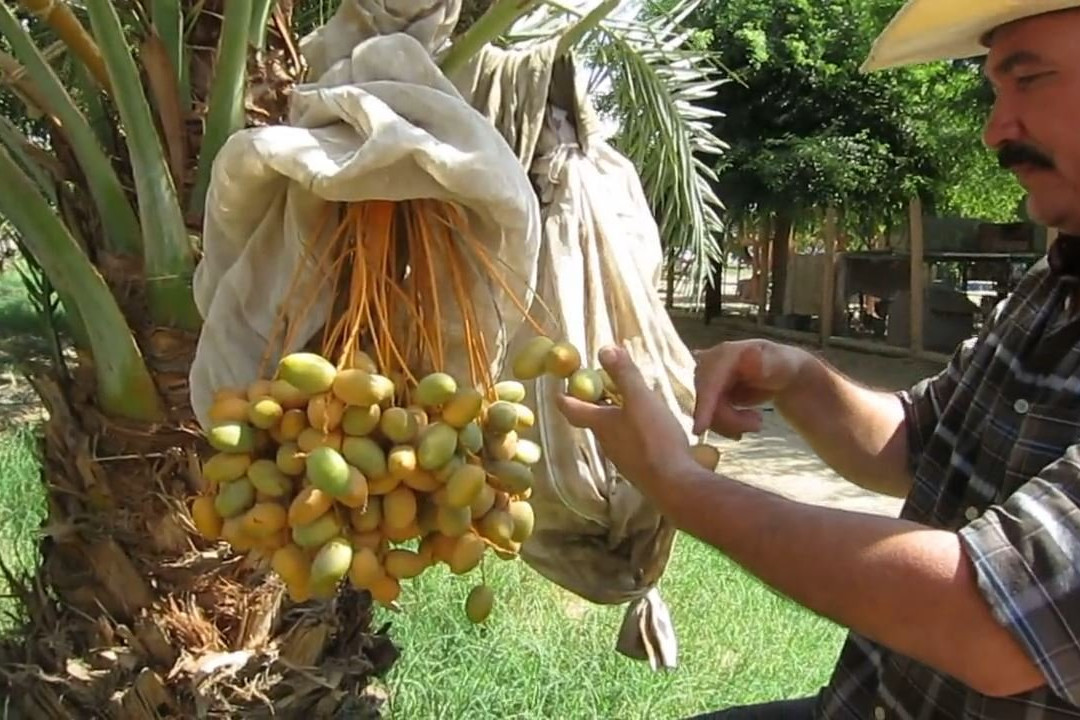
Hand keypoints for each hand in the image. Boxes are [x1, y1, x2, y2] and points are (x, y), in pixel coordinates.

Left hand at [556, 345, 696, 496]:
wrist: (674, 483)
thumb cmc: (654, 439)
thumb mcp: (640, 399)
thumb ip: (623, 374)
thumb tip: (604, 349)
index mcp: (600, 423)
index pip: (571, 408)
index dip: (564, 395)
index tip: (560, 385)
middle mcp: (606, 441)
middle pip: (593, 418)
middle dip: (595, 400)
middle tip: (604, 383)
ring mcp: (622, 457)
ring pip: (613, 430)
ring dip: (616, 414)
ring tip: (631, 400)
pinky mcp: (640, 466)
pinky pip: (630, 442)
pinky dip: (633, 429)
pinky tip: (649, 425)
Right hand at [692, 339, 808, 437]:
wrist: (782, 374)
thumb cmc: (784, 366)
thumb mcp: (783, 364)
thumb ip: (768, 362)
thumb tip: (748, 355)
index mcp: (724, 353)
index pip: (708, 380)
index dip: (704, 404)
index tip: (700, 428)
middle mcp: (708, 364)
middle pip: (703, 400)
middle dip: (728, 419)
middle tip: (757, 424)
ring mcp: (705, 379)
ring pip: (704, 411)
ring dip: (730, 424)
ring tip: (756, 422)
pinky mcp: (706, 393)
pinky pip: (707, 416)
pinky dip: (726, 425)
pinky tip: (744, 423)